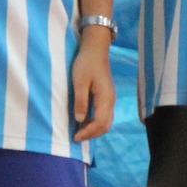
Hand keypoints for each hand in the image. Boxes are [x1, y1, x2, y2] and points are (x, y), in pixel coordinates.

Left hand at [70, 28, 115, 142]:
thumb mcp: (79, 82)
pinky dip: (97, 123)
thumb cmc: (86, 64)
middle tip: (78, 137)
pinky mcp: (108, 96)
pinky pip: (105, 115)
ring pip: (107, 121)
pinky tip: (86, 121)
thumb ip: (81, 101)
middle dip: (93, 134)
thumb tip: (80, 120)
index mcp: (105, 98)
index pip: (99, 123)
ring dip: (95, 129)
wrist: (95, 49)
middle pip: (106, 125)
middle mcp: (111, 101)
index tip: (75, 137)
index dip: (88, 133)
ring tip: (81, 131)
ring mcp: (111, 98)